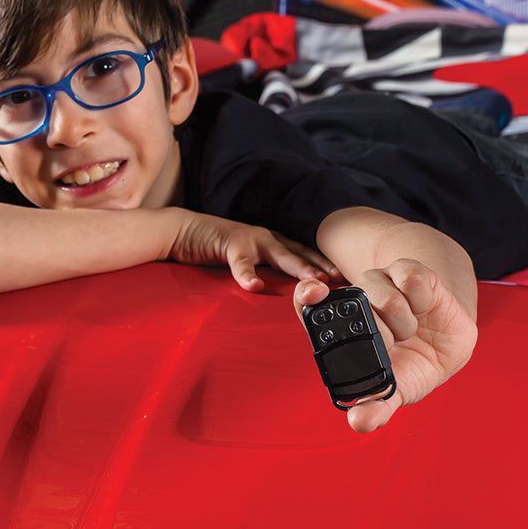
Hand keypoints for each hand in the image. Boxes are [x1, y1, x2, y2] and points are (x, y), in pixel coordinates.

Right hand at [169, 209, 337, 291]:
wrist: (184, 231)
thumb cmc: (216, 251)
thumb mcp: (247, 263)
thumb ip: (265, 274)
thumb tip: (282, 297)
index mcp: (272, 243)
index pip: (305, 254)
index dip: (324, 264)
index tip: (343, 278)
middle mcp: (266, 238)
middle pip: (300, 252)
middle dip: (321, 265)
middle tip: (339, 278)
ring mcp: (249, 239)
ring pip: (279, 254)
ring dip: (298, 266)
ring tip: (313, 280)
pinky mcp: (228, 243)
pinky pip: (239, 262)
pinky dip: (247, 274)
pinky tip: (254, 286)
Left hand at [295, 259, 476, 432]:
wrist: (449, 348)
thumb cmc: (412, 368)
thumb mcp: (395, 391)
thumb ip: (376, 407)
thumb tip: (359, 422)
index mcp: (343, 327)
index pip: (310, 300)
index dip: (307, 294)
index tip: (314, 294)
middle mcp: (358, 300)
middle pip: (354, 299)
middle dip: (377, 331)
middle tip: (393, 344)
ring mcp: (383, 283)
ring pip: (384, 293)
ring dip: (402, 322)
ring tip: (409, 332)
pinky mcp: (410, 273)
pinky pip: (410, 278)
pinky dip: (420, 299)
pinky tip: (422, 310)